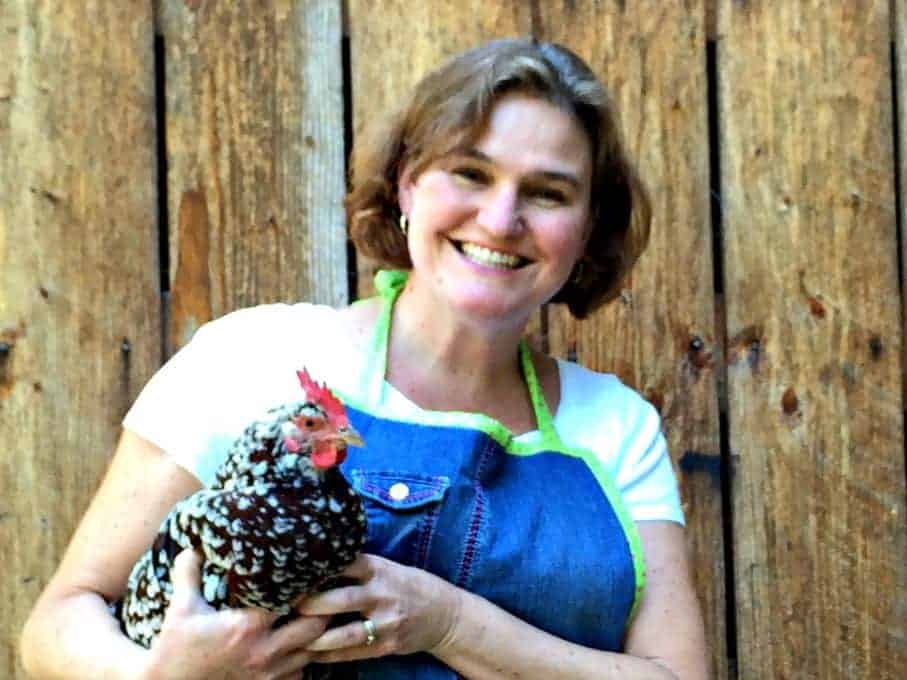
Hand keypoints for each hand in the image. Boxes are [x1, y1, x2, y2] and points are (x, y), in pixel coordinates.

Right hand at [142, 549, 329, 679]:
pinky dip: (303, 659)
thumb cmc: (175, 647)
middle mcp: (264, 652)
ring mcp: (268, 674)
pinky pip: (300, 673)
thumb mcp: (180, 608)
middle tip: (321, 593)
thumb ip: (188, 574)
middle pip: (315, 627)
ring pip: (312, 652)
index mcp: (247, 627)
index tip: (312, 572)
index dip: (306, 586)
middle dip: (322, 610)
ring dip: (315, 635)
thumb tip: (191, 546)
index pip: (293, 601)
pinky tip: (296, 644)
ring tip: (315, 615)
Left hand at [298, 554, 460, 662]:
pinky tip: (312, 655)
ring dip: (316, 637)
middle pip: (340, 599)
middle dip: (310, 604)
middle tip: (286, 606)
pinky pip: (353, 653)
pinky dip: (330, 656)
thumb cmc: (410, 586)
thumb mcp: (389, 568)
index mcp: (380, 570)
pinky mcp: (388, 645)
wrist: (445, 615)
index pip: (344, 564)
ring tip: (294, 637)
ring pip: (344, 632)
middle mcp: (382, 594)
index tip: (293, 572)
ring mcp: (386, 622)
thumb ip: (359, 567)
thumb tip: (320, 563)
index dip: (318, 569)